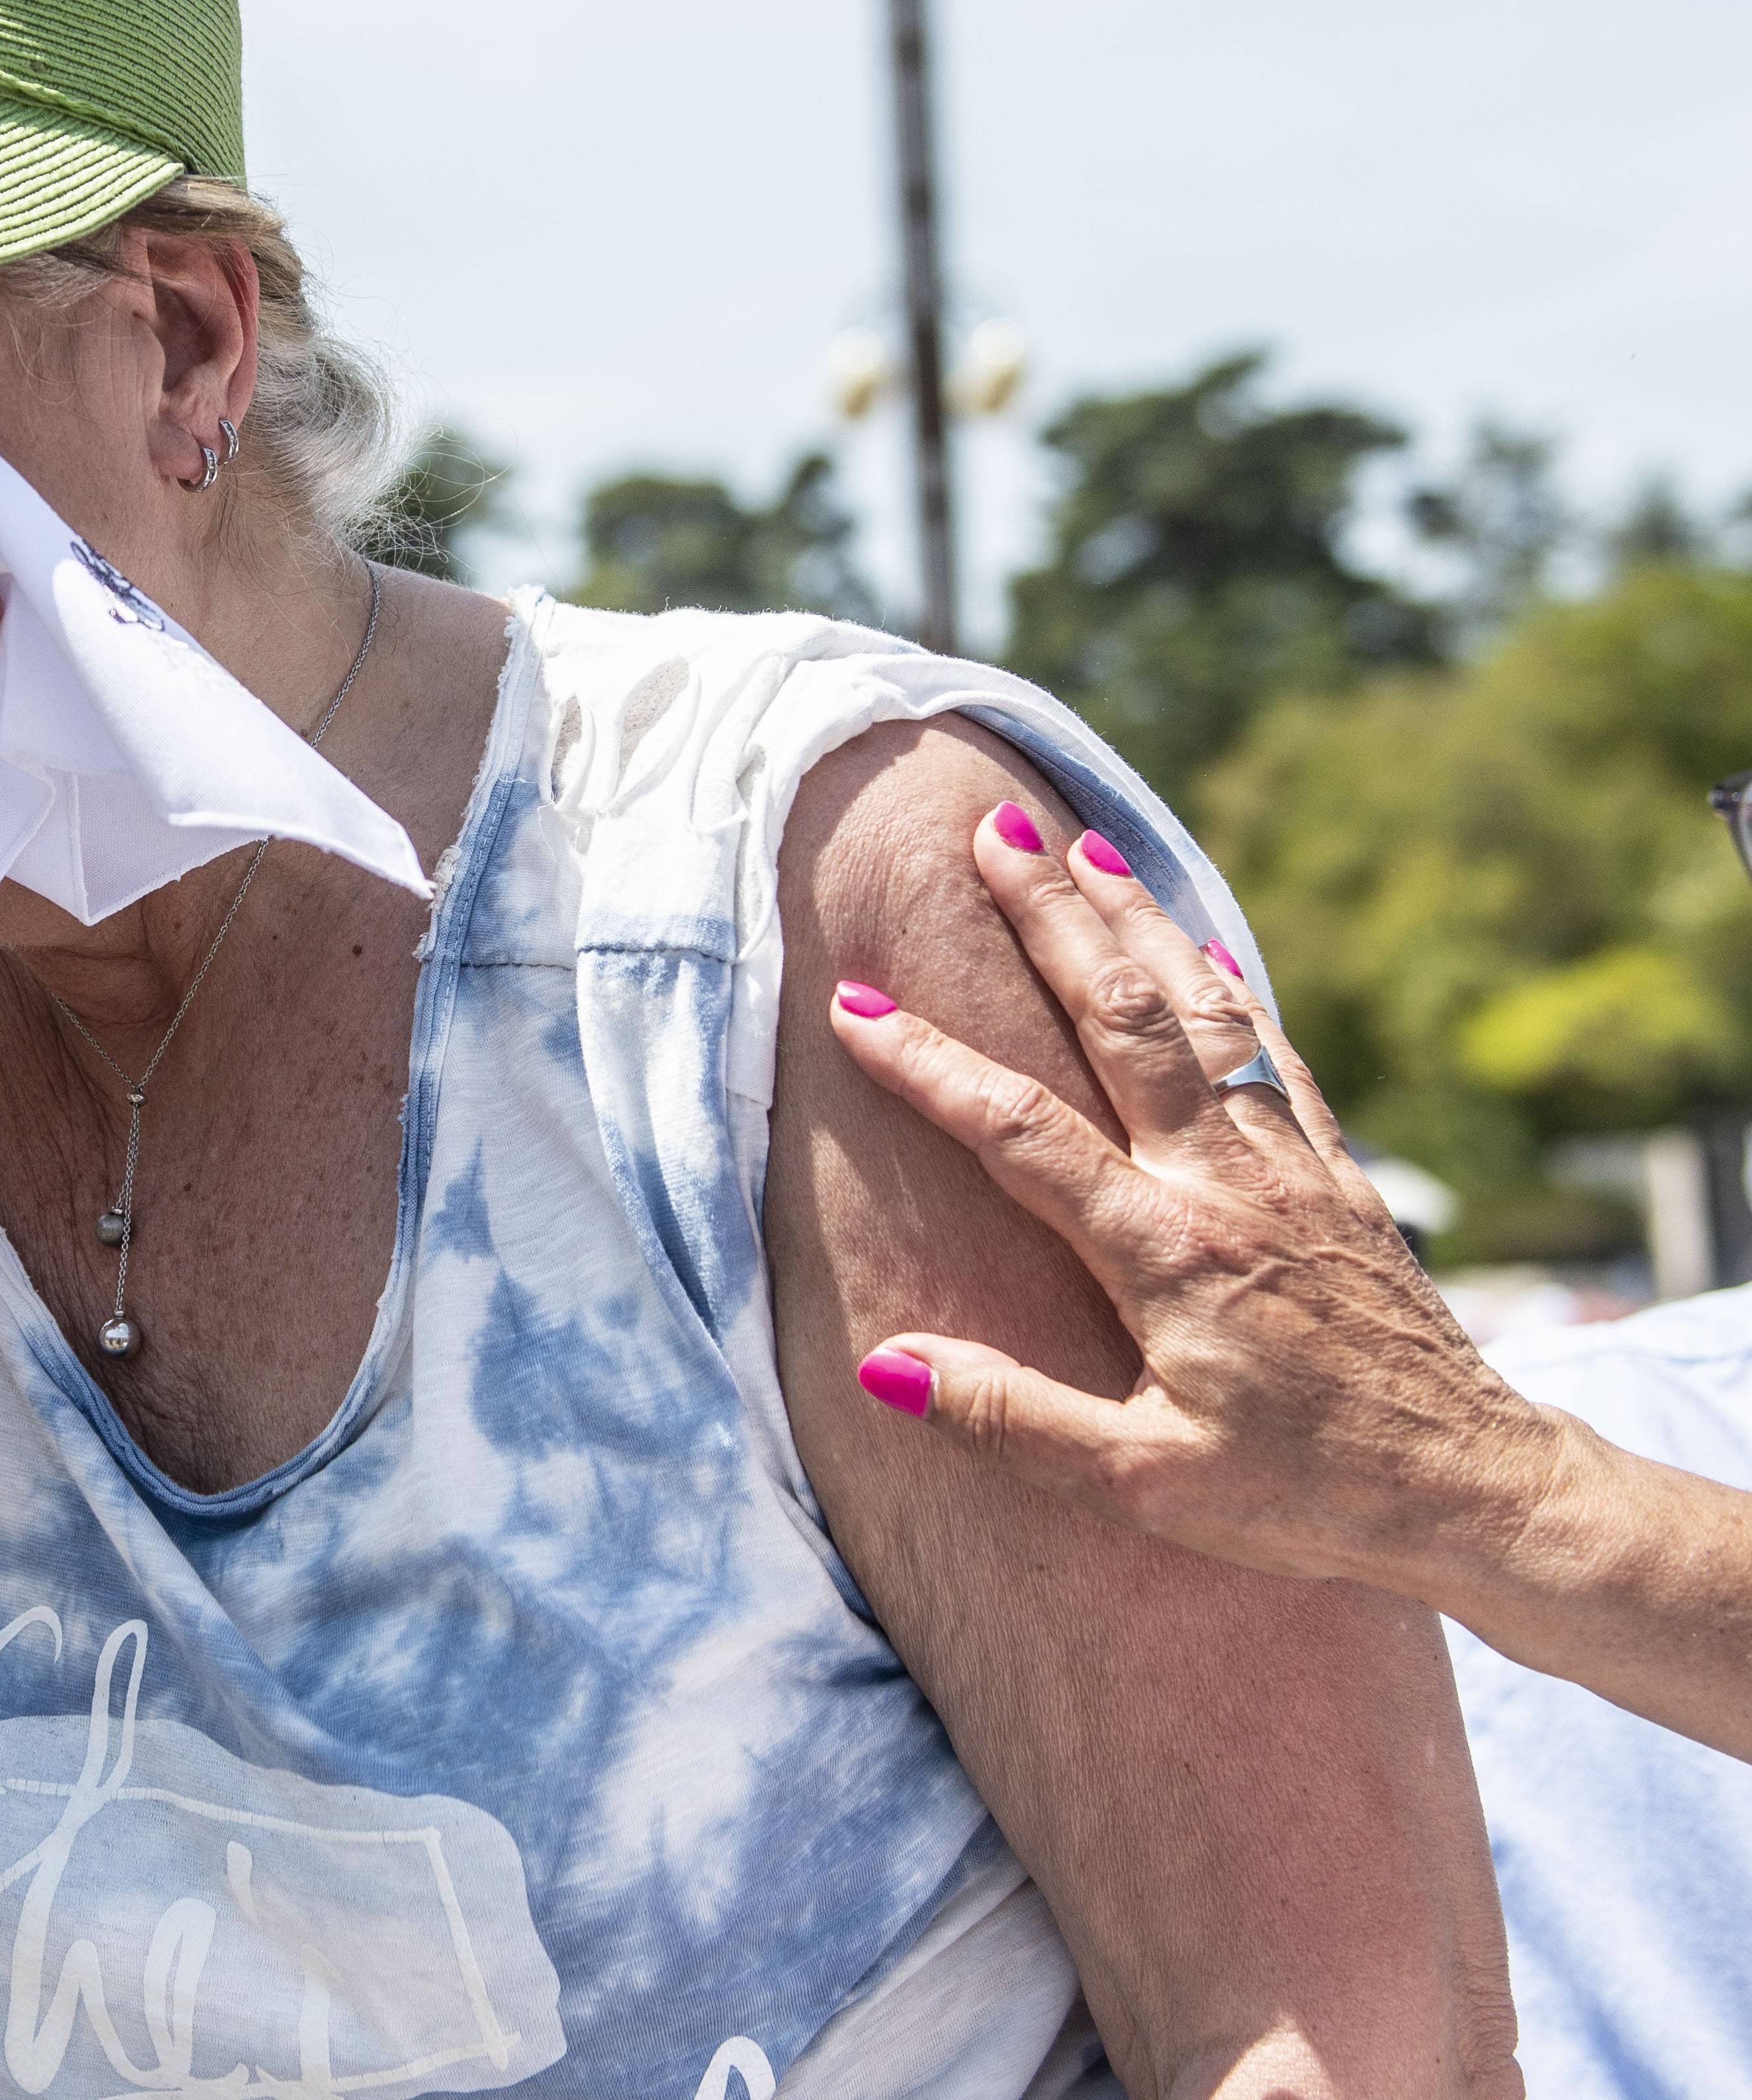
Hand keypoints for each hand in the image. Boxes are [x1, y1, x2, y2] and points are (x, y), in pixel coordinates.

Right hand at [826, 804, 1558, 1594]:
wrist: (1476, 1490)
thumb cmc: (1305, 1500)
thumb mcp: (1143, 1486)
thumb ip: (1010, 1418)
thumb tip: (886, 1364)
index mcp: (1166, 1254)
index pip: (1020, 1132)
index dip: (929, 1064)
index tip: (854, 1001)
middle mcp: (1228, 1184)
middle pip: (1120, 1021)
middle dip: (1048, 918)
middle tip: (990, 831)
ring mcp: (1293, 1169)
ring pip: (1200, 1012)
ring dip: (1134, 921)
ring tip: (1083, 844)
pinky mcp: (1342, 1177)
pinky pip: (1276, 1052)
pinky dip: (1226, 985)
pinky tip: (1196, 943)